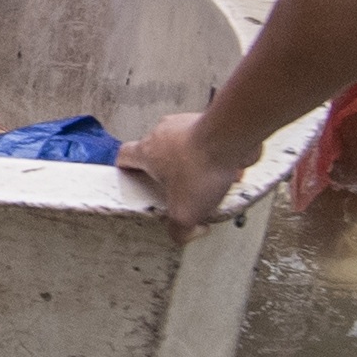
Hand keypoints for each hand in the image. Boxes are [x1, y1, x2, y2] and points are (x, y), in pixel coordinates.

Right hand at [119, 110, 255, 237]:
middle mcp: (165, 133)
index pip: (124, 155)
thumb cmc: (202, 165)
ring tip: (209, 183)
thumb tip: (183, 233)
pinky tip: (229, 172)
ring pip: (185, 146)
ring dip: (194, 164)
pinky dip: (217, 157)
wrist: (232, 137)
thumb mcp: (184, 213)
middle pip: (157, 152)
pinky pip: (211, 143)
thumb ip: (179, 231)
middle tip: (179, 189)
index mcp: (148, 151)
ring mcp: (188, 124)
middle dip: (168, 172)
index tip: (131, 178)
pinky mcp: (211, 123)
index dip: (126, 168)